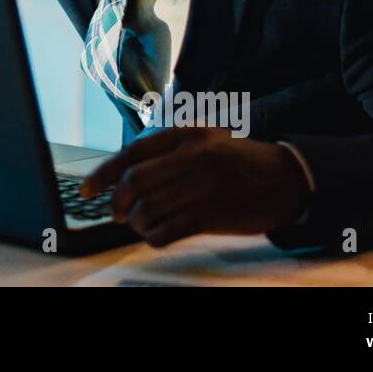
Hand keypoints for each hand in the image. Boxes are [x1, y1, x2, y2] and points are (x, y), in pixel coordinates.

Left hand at [79, 128, 311, 246]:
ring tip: (139, 224)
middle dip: (118, 201)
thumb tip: (125, 176)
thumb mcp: (204, 141)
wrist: (286, 177)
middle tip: (116, 212)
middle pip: (135, 181)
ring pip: (149, 207)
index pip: (132, 153)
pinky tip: (156, 236)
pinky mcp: (215, 213)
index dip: (103, 173)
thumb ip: (168, 152)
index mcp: (185, 135)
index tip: (86, 190)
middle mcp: (192, 157)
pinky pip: (170, 229)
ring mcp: (203, 185)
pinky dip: (154, 236)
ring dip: (136, 221)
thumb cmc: (238, 161)